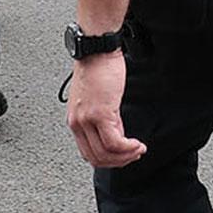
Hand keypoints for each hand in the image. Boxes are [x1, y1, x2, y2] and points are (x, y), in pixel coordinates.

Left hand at [67, 50, 145, 167]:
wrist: (96, 50)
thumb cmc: (96, 68)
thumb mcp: (96, 99)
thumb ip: (103, 118)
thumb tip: (117, 132)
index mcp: (75, 121)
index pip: (89, 153)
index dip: (109, 160)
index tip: (123, 156)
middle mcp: (78, 123)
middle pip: (96, 158)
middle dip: (119, 162)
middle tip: (134, 155)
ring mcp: (87, 120)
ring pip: (106, 154)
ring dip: (126, 156)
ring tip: (138, 150)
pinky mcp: (100, 114)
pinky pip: (114, 142)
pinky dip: (128, 148)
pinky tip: (137, 144)